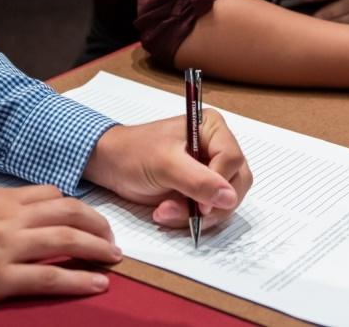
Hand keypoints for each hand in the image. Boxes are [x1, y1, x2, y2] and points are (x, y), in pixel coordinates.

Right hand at [0, 186, 121, 304]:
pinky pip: (49, 276)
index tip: (86, 215)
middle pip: (68, 211)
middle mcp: (7, 218)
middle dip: (96, 223)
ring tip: (115, 258)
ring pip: (67, 239)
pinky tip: (98, 283)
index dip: (75, 204)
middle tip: (111, 238)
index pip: (49, 193)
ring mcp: (5, 247)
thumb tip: (9, 210)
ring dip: (97, 248)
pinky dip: (79, 279)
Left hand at [83, 112, 252, 228]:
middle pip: (236, 183)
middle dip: (209, 205)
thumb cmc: (134, 153)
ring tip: (165, 211)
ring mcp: (211, 170)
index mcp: (212, 129)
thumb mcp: (165, 164)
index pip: (233, 159)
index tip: (201, 204)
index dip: (220, 184)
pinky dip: (189, 218)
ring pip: (224, 201)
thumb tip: (229, 197)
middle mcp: (217, 147)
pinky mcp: (201, 189)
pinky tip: (166, 212)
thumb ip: (198, 180)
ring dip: (196, 215)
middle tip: (184, 213)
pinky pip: (210, 211)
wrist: (112, 165)